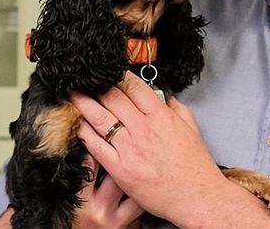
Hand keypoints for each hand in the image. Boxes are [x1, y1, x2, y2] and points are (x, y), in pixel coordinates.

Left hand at [72, 72, 230, 227]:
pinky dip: (85, 134)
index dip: (120, 77)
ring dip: (85, 104)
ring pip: (101, 119)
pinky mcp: (120, 169)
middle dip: (98, 86)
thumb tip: (166, 97)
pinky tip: (77, 125)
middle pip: (114, 99)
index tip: (111, 73)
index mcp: (161, 116)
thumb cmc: (195, 164)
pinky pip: (97, 146)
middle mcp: (143, 128)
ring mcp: (130, 148)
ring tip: (73, 95)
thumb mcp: (192, 127)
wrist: (195, 195)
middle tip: (86, 80)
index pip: (135, 88)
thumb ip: (177, 108)